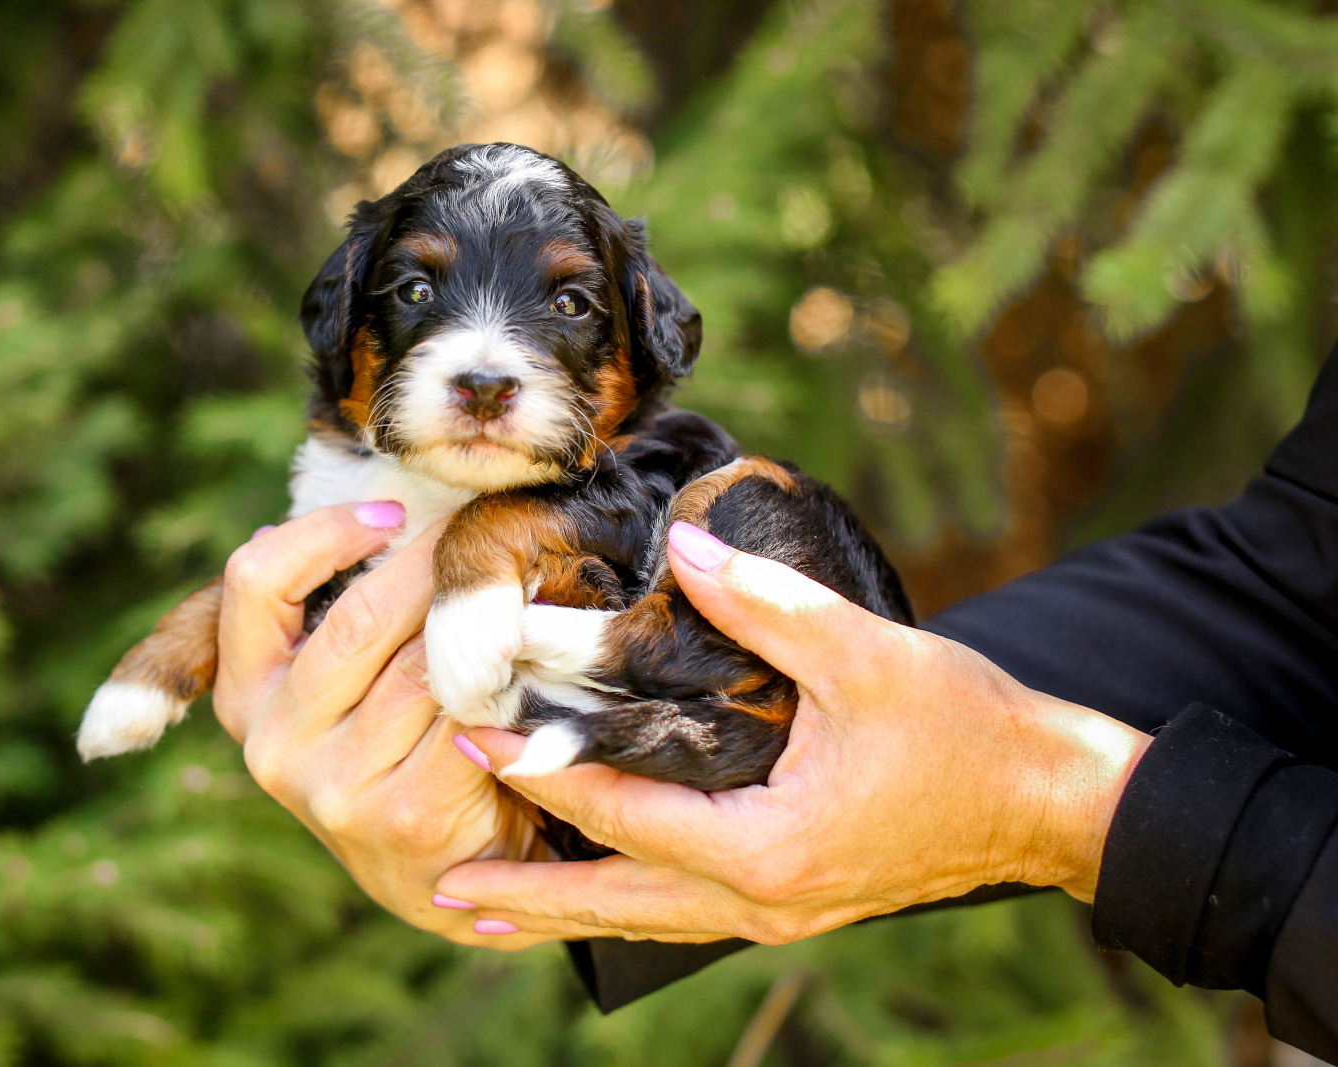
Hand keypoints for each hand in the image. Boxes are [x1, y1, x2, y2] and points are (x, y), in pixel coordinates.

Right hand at [212, 502, 555, 948]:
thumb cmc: (395, 744)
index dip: (325, 532)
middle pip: (361, 617)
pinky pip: (467, 716)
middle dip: (434, 569)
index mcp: (243, 694)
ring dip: (480, 625)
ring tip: (518, 591)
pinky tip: (528, 665)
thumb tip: (371, 504)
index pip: (255, 581)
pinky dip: (505, 683)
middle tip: (485, 537)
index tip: (392, 515)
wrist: (445, 868)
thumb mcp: (337, 682)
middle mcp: (272, 743)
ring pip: (424, 665)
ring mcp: (332, 786)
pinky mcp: (403, 815)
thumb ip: (327, 611)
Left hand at [433, 522, 1152, 944]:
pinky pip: (685, 909)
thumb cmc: (969, 731)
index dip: (547, 775)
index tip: (474, 741)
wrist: (1052, 802)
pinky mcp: (793, 899)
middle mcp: (762, 900)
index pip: (627, 813)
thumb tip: (686, 546)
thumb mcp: (866, 659)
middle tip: (440, 883)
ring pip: (648, 919)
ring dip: (568, 912)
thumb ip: (766, 605)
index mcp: (768, 847)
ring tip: (486, 911)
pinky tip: (593, 888)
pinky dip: (625, 901)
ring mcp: (778, 912)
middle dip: (529, 895)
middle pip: (617, 902)